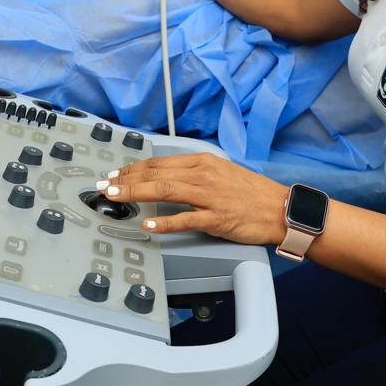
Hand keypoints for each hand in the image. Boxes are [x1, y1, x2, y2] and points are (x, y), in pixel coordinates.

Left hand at [98, 153, 289, 245]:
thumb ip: (193, 175)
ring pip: (165, 190)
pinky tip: (149, 223)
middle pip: (156, 174)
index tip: (115, 175)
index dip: (133, 169)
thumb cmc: (250, 193)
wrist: (280, 209)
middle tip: (105, 186)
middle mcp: (203, 175)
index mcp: (202, 162)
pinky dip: (165, 221)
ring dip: (136, 193)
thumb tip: (164, 178)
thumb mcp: (220, 173)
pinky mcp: (217, 218)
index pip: (159, 163)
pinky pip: (186, 219)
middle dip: (126, 179)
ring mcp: (209, 196)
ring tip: (116, 197)